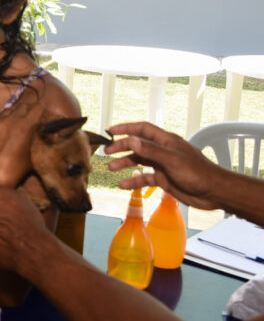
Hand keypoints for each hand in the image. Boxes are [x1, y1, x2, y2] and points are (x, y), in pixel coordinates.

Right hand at [105, 122, 222, 210]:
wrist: (214, 192)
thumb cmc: (197, 173)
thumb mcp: (172, 160)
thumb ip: (150, 150)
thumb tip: (130, 140)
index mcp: (166, 141)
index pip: (142, 129)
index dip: (126, 128)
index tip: (110, 131)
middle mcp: (163, 151)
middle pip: (138, 145)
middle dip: (121, 147)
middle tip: (107, 152)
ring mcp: (163, 165)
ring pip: (139, 161)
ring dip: (125, 163)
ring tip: (111, 168)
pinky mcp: (164, 178)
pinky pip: (144, 178)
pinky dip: (133, 180)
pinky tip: (123, 185)